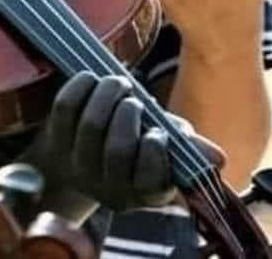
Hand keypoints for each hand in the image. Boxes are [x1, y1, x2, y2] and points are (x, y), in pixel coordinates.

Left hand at [23, 72, 221, 214]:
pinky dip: (81, 85)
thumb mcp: (163, 149)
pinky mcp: (54, 140)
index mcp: (143, 193)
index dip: (154, 151)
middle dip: (128, 113)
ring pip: (91, 124)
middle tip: (132, 97)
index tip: (157, 130)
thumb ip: (187, 148)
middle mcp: (108, 187)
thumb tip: (218, 158)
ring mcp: (78, 165)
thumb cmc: (132, 146)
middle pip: (117, 148)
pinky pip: (65, 107)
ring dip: (107, 94)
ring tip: (118, 82)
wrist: (74, 158)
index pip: (150, 180)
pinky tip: (92, 78)